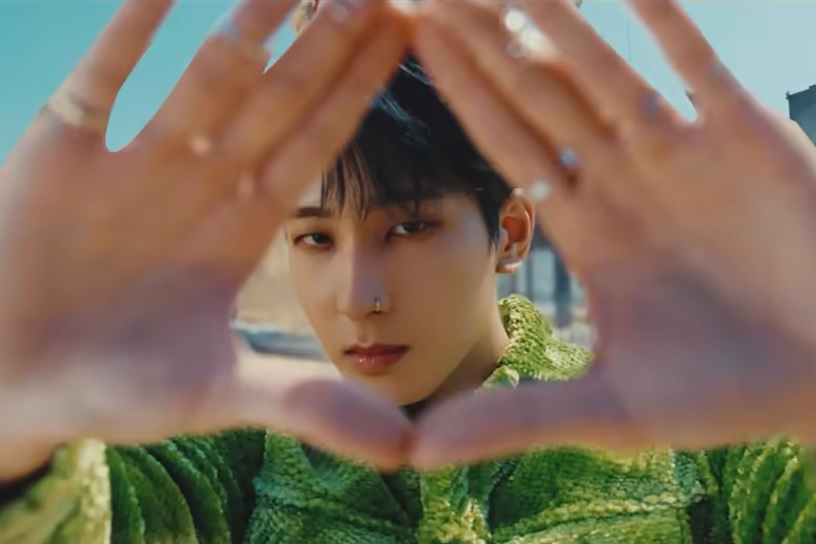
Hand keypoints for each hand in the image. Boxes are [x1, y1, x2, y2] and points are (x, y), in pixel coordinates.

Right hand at [0, 0, 412, 479]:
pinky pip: (102, 80)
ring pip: (204, 76)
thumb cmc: (117, 394)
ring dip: (249, 22)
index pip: (318, 143)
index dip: (362, 90)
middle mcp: (200, 184)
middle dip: (326, 41)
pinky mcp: (59, 155)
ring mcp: (133, 164)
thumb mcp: (219, 395)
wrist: (13, 387)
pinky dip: (129, 32)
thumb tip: (405, 449)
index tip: (411, 36)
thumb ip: (306, 405)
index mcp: (244, 229)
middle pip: (277, 97)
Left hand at [410, 0, 815, 466]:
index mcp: (586, 229)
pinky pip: (695, 61)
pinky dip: (662, 18)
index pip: (505, 144)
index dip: (458, 92)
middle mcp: (622, 180)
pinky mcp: (746, 134)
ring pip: (603, 69)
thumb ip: (515, 417)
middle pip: (537, 94)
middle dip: (484, 41)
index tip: (407, 42)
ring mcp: (681, 151)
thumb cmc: (730, 396)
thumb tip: (415, 452)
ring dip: (552, 18)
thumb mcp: (611, 410)